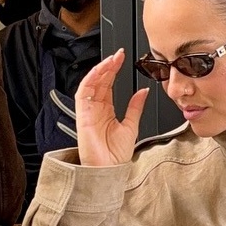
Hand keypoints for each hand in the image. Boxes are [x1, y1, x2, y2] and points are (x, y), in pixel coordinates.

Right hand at [74, 50, 149, 166]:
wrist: (109, 169)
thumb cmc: (116, 156)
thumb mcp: (131, 126)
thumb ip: (135, 108)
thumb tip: (143, 92)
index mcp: (107, 111)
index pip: (109, 85)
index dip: (114, 70)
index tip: (122, 59)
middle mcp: (96, 109)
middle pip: (100, 81)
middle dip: (109, 66)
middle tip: (119, 55)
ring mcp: (88, 110)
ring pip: (91, 83)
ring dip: (100, 70)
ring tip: (111, 60)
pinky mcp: (82, 114)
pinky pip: (83, 92)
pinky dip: (91, 80)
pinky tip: (100, 71)